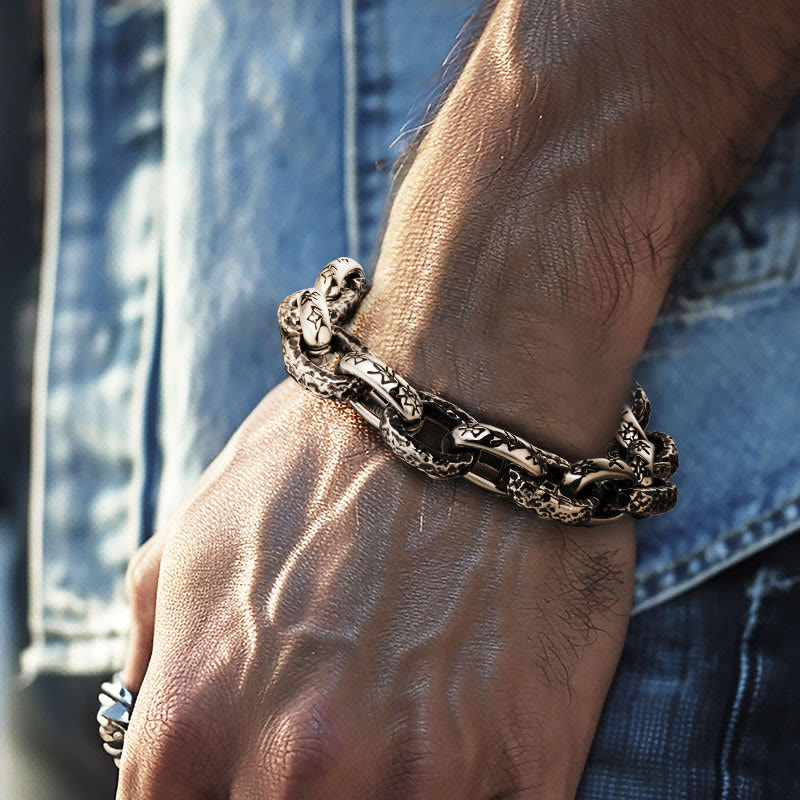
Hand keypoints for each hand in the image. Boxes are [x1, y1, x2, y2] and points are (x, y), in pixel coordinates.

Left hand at [118, 377, 633, 798]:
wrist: (470, 397)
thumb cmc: (329, 455)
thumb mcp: (192, 538)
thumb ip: (152, 659)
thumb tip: (151, 732)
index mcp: (197, 724)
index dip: (217, 795)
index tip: (252, 766)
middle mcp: (298, 770)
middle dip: (297, 790)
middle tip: (337, 734)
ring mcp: (423, 782)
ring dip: (387, 791)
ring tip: (404, 724)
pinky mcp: (528, 769)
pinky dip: (467, 787)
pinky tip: (467, 730)